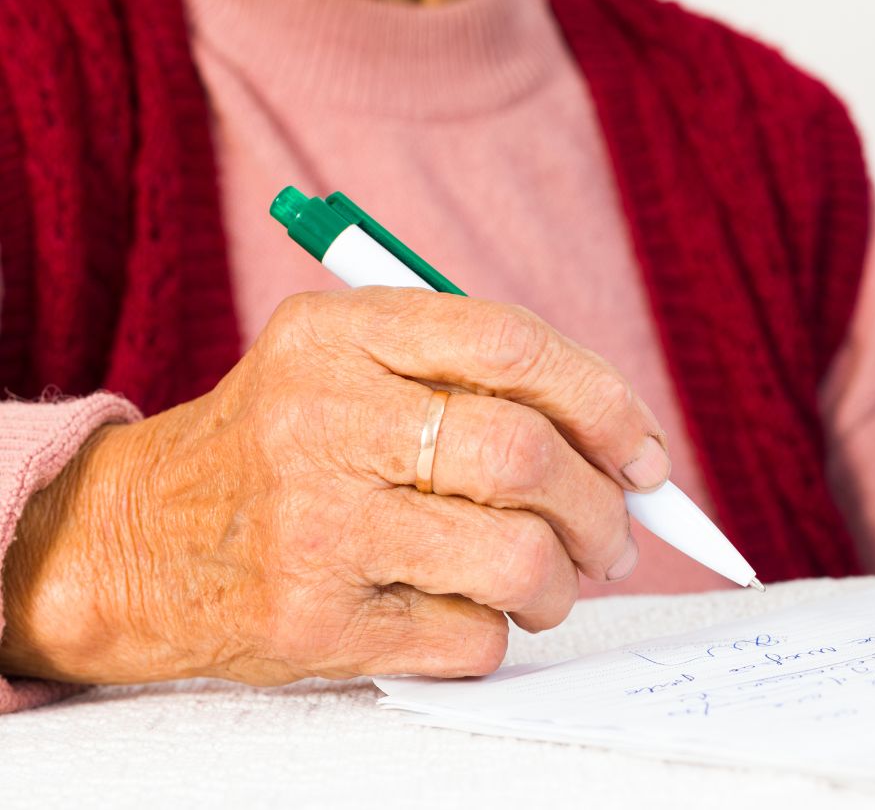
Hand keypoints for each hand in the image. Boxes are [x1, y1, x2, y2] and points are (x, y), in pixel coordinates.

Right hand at [0, 289, 668, 684]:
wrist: (135, 542)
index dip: (603, 401)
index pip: (511, 346)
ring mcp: (316, 527)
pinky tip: (466, 612)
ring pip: (517, 557)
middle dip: (601, 508)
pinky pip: (472, 636)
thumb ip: (471, 380)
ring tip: (548, 581)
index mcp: (340, 335)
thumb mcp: (344, 366)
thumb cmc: (279, 447)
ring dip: (561, 581)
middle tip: (613, 535)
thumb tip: (628, 450)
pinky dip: (497, 631)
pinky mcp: (313, 623)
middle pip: (526, 457)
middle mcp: (323, 420)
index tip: (642, 452)